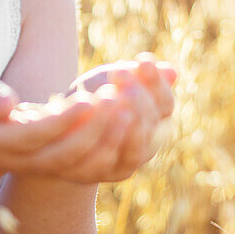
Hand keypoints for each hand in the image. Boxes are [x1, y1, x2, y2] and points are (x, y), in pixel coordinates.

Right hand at [0, 53, 177, 184]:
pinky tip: (132, 116)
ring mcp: (46, 170)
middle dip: (94, 128)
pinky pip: (96, 167)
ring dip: (111, 138)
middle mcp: (24, 164)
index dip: (62, 120)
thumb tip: (6, 104)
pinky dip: (117, 146)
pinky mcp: (65, 171)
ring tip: (129, 104)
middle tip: (117, 97)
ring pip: (84, 166)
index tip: (87, 97)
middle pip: (65, 155)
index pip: (34, 136)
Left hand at [67, 53, 177, 179]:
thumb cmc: (92, 100)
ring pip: (137, 145)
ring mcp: (132, 160)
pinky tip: (96, 117)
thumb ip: (137, 77)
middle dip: (137, 95)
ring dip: (125, 118)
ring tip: (111, 96)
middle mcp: (151, 142)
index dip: (155, 81)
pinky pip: (114, 161)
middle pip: (152, 121)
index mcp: (157, 118)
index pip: (165, 102)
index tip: (141, 60)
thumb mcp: (112, 82)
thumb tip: (171, 71)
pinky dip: (108, 140)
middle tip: (119, 72)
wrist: (62, 135)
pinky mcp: (111, 173)